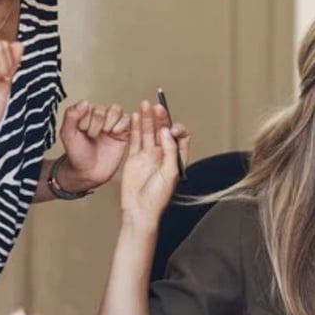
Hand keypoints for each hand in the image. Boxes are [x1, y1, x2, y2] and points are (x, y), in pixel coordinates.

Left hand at [58, 101, 130, 190]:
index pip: (93, 107)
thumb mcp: (68, 134)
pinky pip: (129, 120)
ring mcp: (113, 125)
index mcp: (87, 115)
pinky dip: (122, 125)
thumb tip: (84, 102)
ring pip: (118, 111)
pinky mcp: (124, 133)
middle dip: (99, 124)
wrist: (88, 173)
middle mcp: (101, 118)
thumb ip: (71, 116)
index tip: (83, 131)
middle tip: (93, 136)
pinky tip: (115, 134)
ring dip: (111, 123)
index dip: (88, 120)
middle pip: (107, 108)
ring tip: (106, 134)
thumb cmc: (77, 155)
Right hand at [120, 101, 190, 226]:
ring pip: (148, 132)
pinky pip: (135, 139)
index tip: (170, 129)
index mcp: (177, 158)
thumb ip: (170, 150)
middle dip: (161, 118)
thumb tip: (166, 131)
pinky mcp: (134, 158)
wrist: (140, 210)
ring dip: (148, 118)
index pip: (180, 137)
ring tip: (145, 105)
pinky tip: (135, 116)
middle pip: (163, 131)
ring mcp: (148, 155)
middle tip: (157, 108)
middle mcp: (163, 155)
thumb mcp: (170, 172)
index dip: (176, 129)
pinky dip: (135, 127)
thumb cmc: (158, 197)